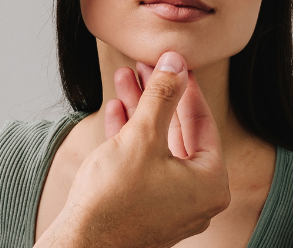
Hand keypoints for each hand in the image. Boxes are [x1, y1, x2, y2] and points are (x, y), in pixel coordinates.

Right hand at [38, 52, 229, 246]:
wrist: (81, 244)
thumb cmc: (115, 198)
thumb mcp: (143, 136)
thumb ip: (163, 96)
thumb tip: (176, 64)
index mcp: (210, 184)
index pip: (203, 123)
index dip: (185, 87)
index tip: (173, 62)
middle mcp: (196, 198)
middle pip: (179, 134)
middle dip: (157, 97)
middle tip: (145, 68)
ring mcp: (170, 206)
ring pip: (158, 148)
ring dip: (140, 112)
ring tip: (124, 80)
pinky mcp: (144, 210)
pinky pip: (143, 166)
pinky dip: (130, 139)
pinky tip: (115, 111)